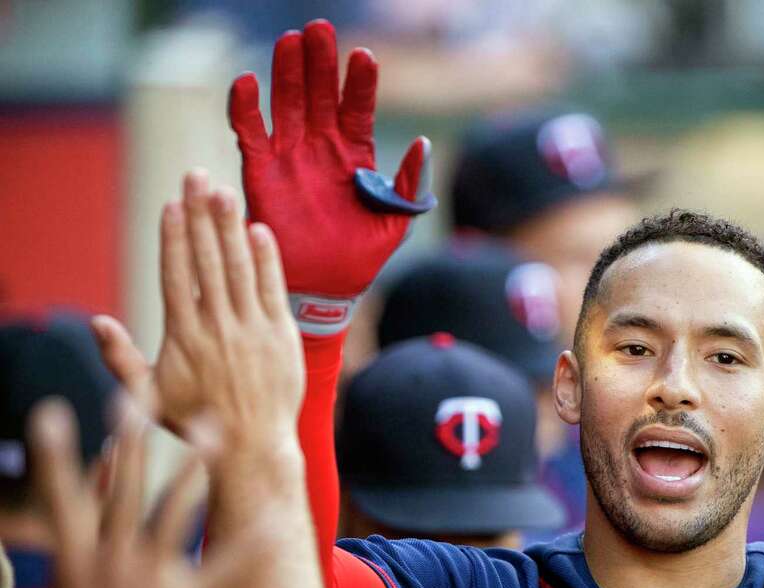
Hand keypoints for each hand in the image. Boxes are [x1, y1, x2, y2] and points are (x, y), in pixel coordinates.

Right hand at [0, 398, 245, 587]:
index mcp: (73, 566)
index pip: (62, 497)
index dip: (58, 453)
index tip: (56, 411)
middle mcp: (109, 561)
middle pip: (121, 485)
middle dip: (130, 435)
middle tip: (138, 391)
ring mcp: (149, 579)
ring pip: (173, 507)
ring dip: (194, 464)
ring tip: (211, 426)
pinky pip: (224, 565)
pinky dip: (249, 543)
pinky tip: (273, 520)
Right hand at [93, 171, 303, 451]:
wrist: (254, 445)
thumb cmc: (197, 421)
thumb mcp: (149, 396)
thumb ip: (120, 357)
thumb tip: (95, 321)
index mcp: (184, 336)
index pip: (177, 275)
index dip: (174, 238)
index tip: (171, 205)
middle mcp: (218, 326)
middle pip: (207, 260)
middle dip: (201, 216)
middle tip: (196, 177)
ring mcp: (252, 328)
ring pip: (239, 267)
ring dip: (231, 227)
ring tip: (225, 192)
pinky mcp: (281, 334)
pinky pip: (273, 288)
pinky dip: (267, 258)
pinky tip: (260, 229)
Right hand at [228, 19, 433, 335]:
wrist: (327, 289)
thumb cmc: (363, 256)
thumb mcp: (396, 221)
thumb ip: (409, 184)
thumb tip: (424, 143)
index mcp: (356, 155)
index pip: (358, 107)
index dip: (359, 82)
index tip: (363, 57)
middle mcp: (321, 148)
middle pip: (320, 94)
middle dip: (320, 62)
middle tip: (319, 29)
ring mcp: (290, 156)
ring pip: (286, 103)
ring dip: (287, 72)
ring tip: (290, 42)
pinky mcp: (261, 172)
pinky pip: (250, 133)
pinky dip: (245, 108)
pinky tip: (248, 82)